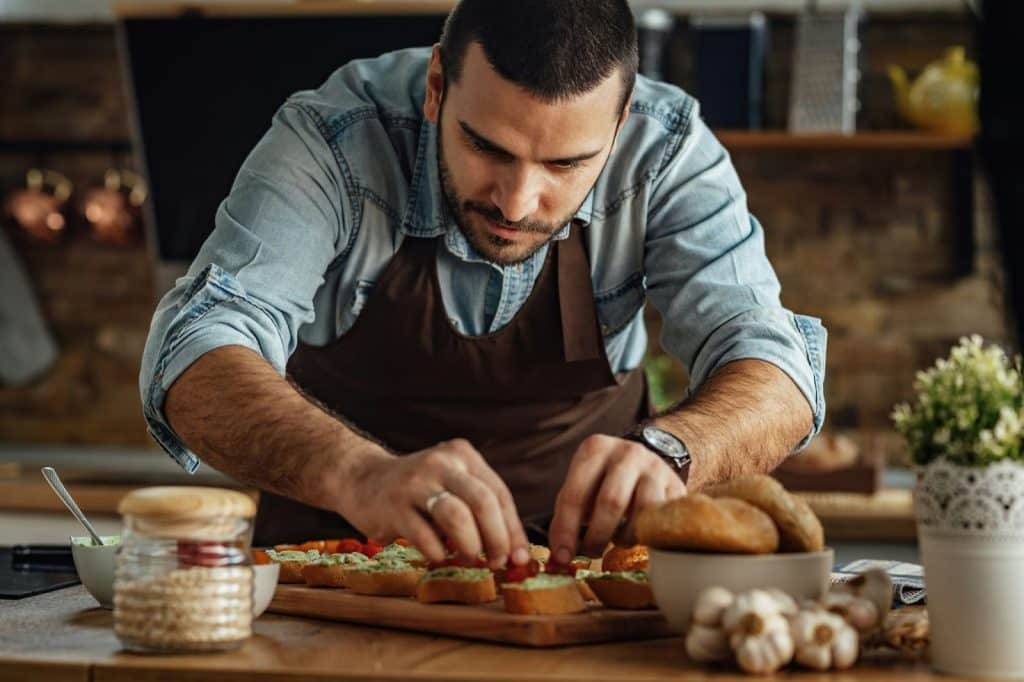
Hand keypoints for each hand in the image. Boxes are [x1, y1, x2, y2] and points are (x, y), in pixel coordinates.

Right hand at [338, 438, 529, 567]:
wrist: (361, 479)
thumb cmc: (417, 490)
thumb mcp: (451, 484)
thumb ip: (479, 509)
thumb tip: (514, 552)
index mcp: (463, 455)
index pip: (499, 493)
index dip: (513, 529)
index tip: (519, 557)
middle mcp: (442, 463)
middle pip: (483, 502)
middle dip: (497, 538)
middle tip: (496, 562)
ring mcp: (416, 482)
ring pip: (457, 516)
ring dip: (470, 546)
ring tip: (469, 559)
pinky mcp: (393, 505)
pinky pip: (425, 536)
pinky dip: (438, 553)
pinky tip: (439, 557)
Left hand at [548, 434, 686, 562]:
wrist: (646, 462)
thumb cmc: (605, 480)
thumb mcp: (583, 486)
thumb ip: (567, 517)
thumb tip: (560, 556)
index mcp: (595, 449)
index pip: (575, 494)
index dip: (566, 529)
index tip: (562, 556)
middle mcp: (628, 452)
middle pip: (611, 502)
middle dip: (597, 536)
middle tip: (591, 553)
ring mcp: (656, 467)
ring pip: (643, 511)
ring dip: (626, 536)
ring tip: (617, 540)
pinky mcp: (677, 486)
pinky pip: (664, 519)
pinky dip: (648, 535)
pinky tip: (638, 535)